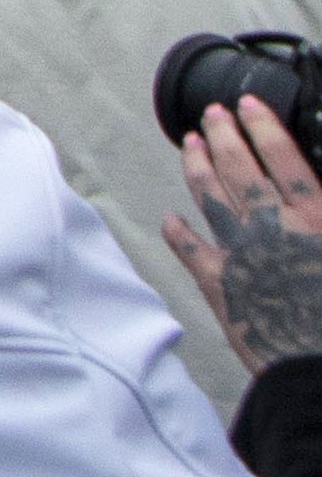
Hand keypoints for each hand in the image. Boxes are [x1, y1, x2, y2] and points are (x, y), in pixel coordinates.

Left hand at [173, 95, 321, 370]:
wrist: (319, 372)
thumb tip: (313, 201)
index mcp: (314, 220)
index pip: (283, 158)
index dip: (263, 126)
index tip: (248, 104)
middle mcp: (272, 229)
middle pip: (240, 168)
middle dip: (222, 134)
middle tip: (210, 113)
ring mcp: (241, 254)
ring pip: (210, 196)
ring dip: (197, 165)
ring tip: (188, 142)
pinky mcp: (221, 285)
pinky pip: (190, 250)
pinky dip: (178, 231)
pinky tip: (169, 217)